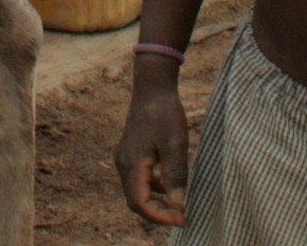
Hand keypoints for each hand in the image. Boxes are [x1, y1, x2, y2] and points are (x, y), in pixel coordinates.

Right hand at [115, 80, 189, 225]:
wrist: (152, 88)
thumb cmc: (164, 113)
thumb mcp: (175, 144)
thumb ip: (175, 174)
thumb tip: (177, 203)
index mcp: (131, 163)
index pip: (140, 203)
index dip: (160, 217)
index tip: (183, 218)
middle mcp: (123, 164)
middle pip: (136, 200)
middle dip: (159, 213)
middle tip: (183, 215)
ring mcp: (125, 158)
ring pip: (137, 191)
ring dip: (157, 202)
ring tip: (180, 205)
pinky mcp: (131, 153)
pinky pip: (140, 180)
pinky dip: (154, 189)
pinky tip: (171, 185)